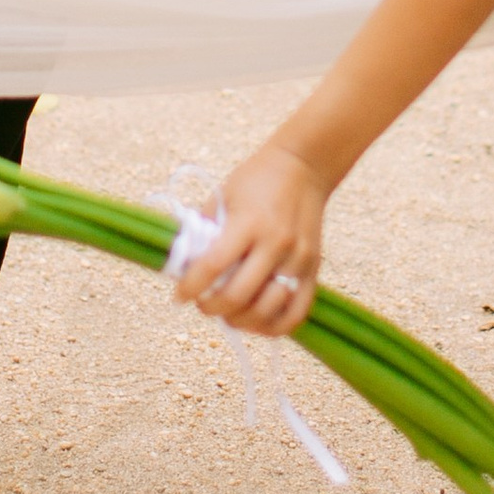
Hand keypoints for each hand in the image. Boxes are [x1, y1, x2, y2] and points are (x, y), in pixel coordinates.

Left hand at [174, 141, 325, 332]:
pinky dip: (273, 327)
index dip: (189, 287)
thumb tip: (183, 267)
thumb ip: (204, 231)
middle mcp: (275, 243)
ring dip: (239, 321)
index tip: (179, 296)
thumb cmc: (256, 180)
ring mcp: (298, 260)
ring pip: (267, 311)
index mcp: (248, 222)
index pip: (212, 266)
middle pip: (238, 296)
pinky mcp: (314, 270)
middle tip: (202, 303)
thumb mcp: (222, 197)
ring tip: (227, 313)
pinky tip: (255, 321)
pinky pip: (296, 313)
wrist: (304, 166)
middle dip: (211, 308)